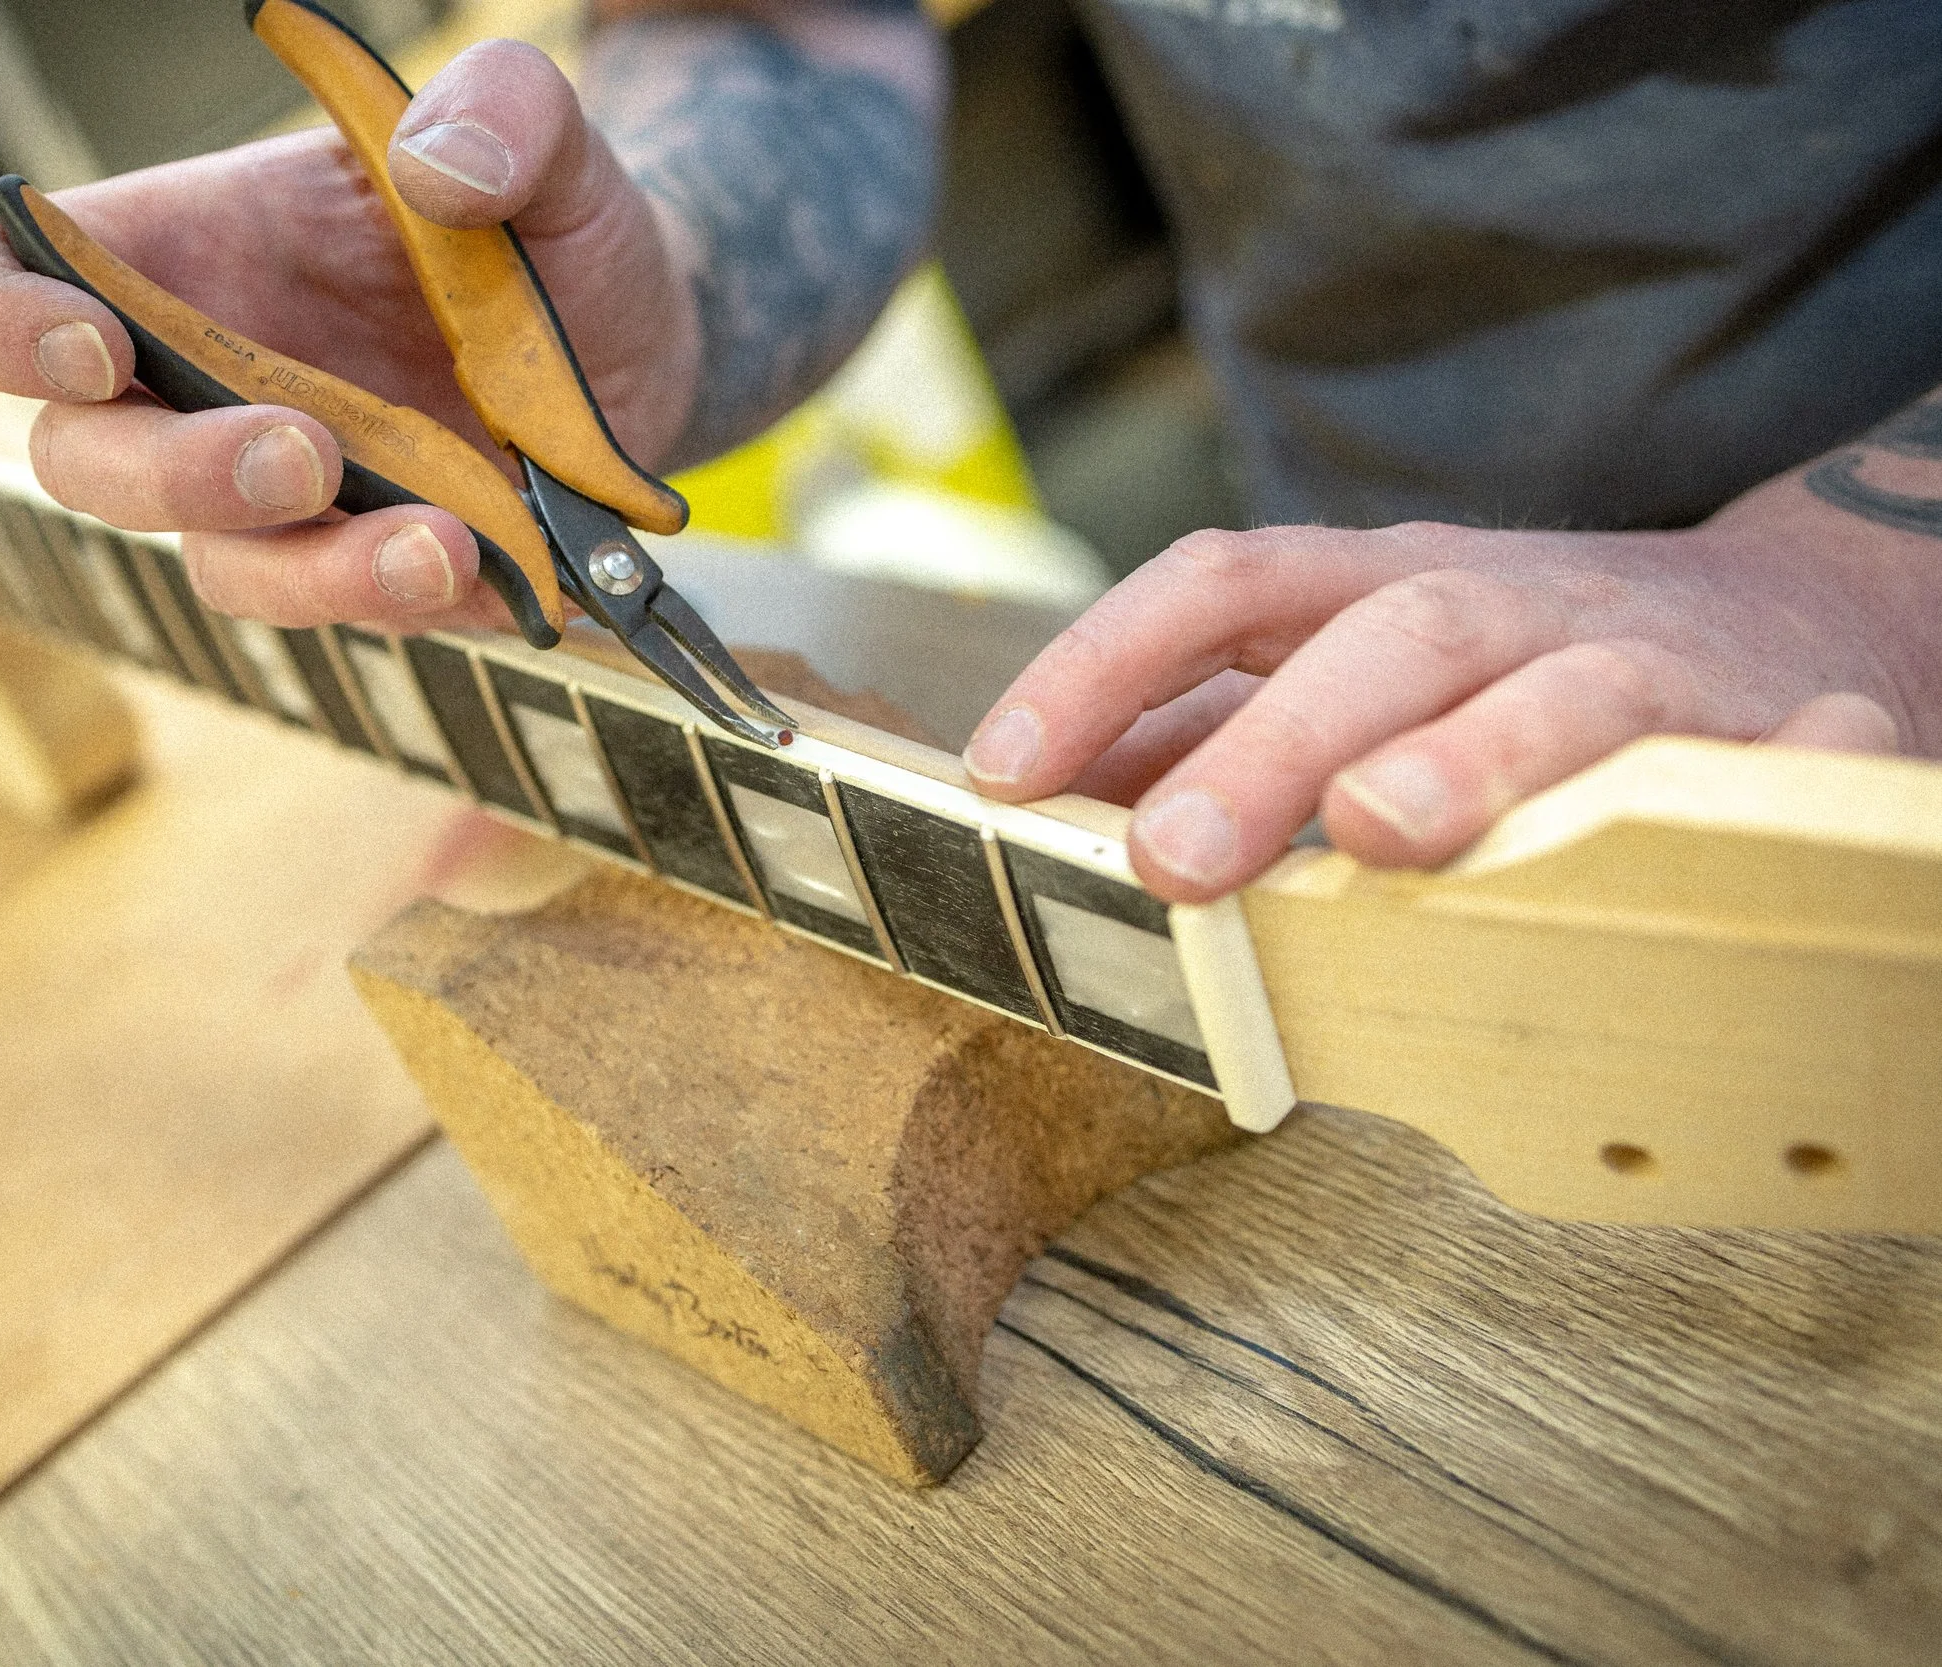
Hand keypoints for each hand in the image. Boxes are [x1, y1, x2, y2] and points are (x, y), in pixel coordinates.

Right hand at [0, 40, 697, 633]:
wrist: (646, 324)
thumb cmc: (547, 214)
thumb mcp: (544, 135)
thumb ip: (503, 109)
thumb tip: (445, 161)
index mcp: (187, 249)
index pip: (5, 284)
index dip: (3, 325)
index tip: (89, 348)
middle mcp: (205, 379)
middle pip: (90, 462)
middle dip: (172, 475)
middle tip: (298, 454)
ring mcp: (284, 489)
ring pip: (224, 565)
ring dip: (310, 571)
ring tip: (437, 544)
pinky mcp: (366, 562)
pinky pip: (351, 611)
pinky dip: (413, 605)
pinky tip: (497, 573)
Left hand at [961, 455, 1930, 902]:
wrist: (1789, 619)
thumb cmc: (1510, 674)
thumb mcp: (1346, 674)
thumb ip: (1207, 732)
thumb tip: (1044, 803)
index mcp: (1377, 587)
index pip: (1221, 582)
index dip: (1103, 663)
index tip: (1000, 771)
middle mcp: (1505, 603)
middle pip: (1384, 639)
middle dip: (1267, 743)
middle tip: (1170, 859)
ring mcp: (1649, 660)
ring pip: (1564, 689)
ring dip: (1474, 753)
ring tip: (1390, 830)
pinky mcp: (1794, 724)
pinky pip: (1794, 756)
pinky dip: (1778, 780)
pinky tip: (1731, 830)